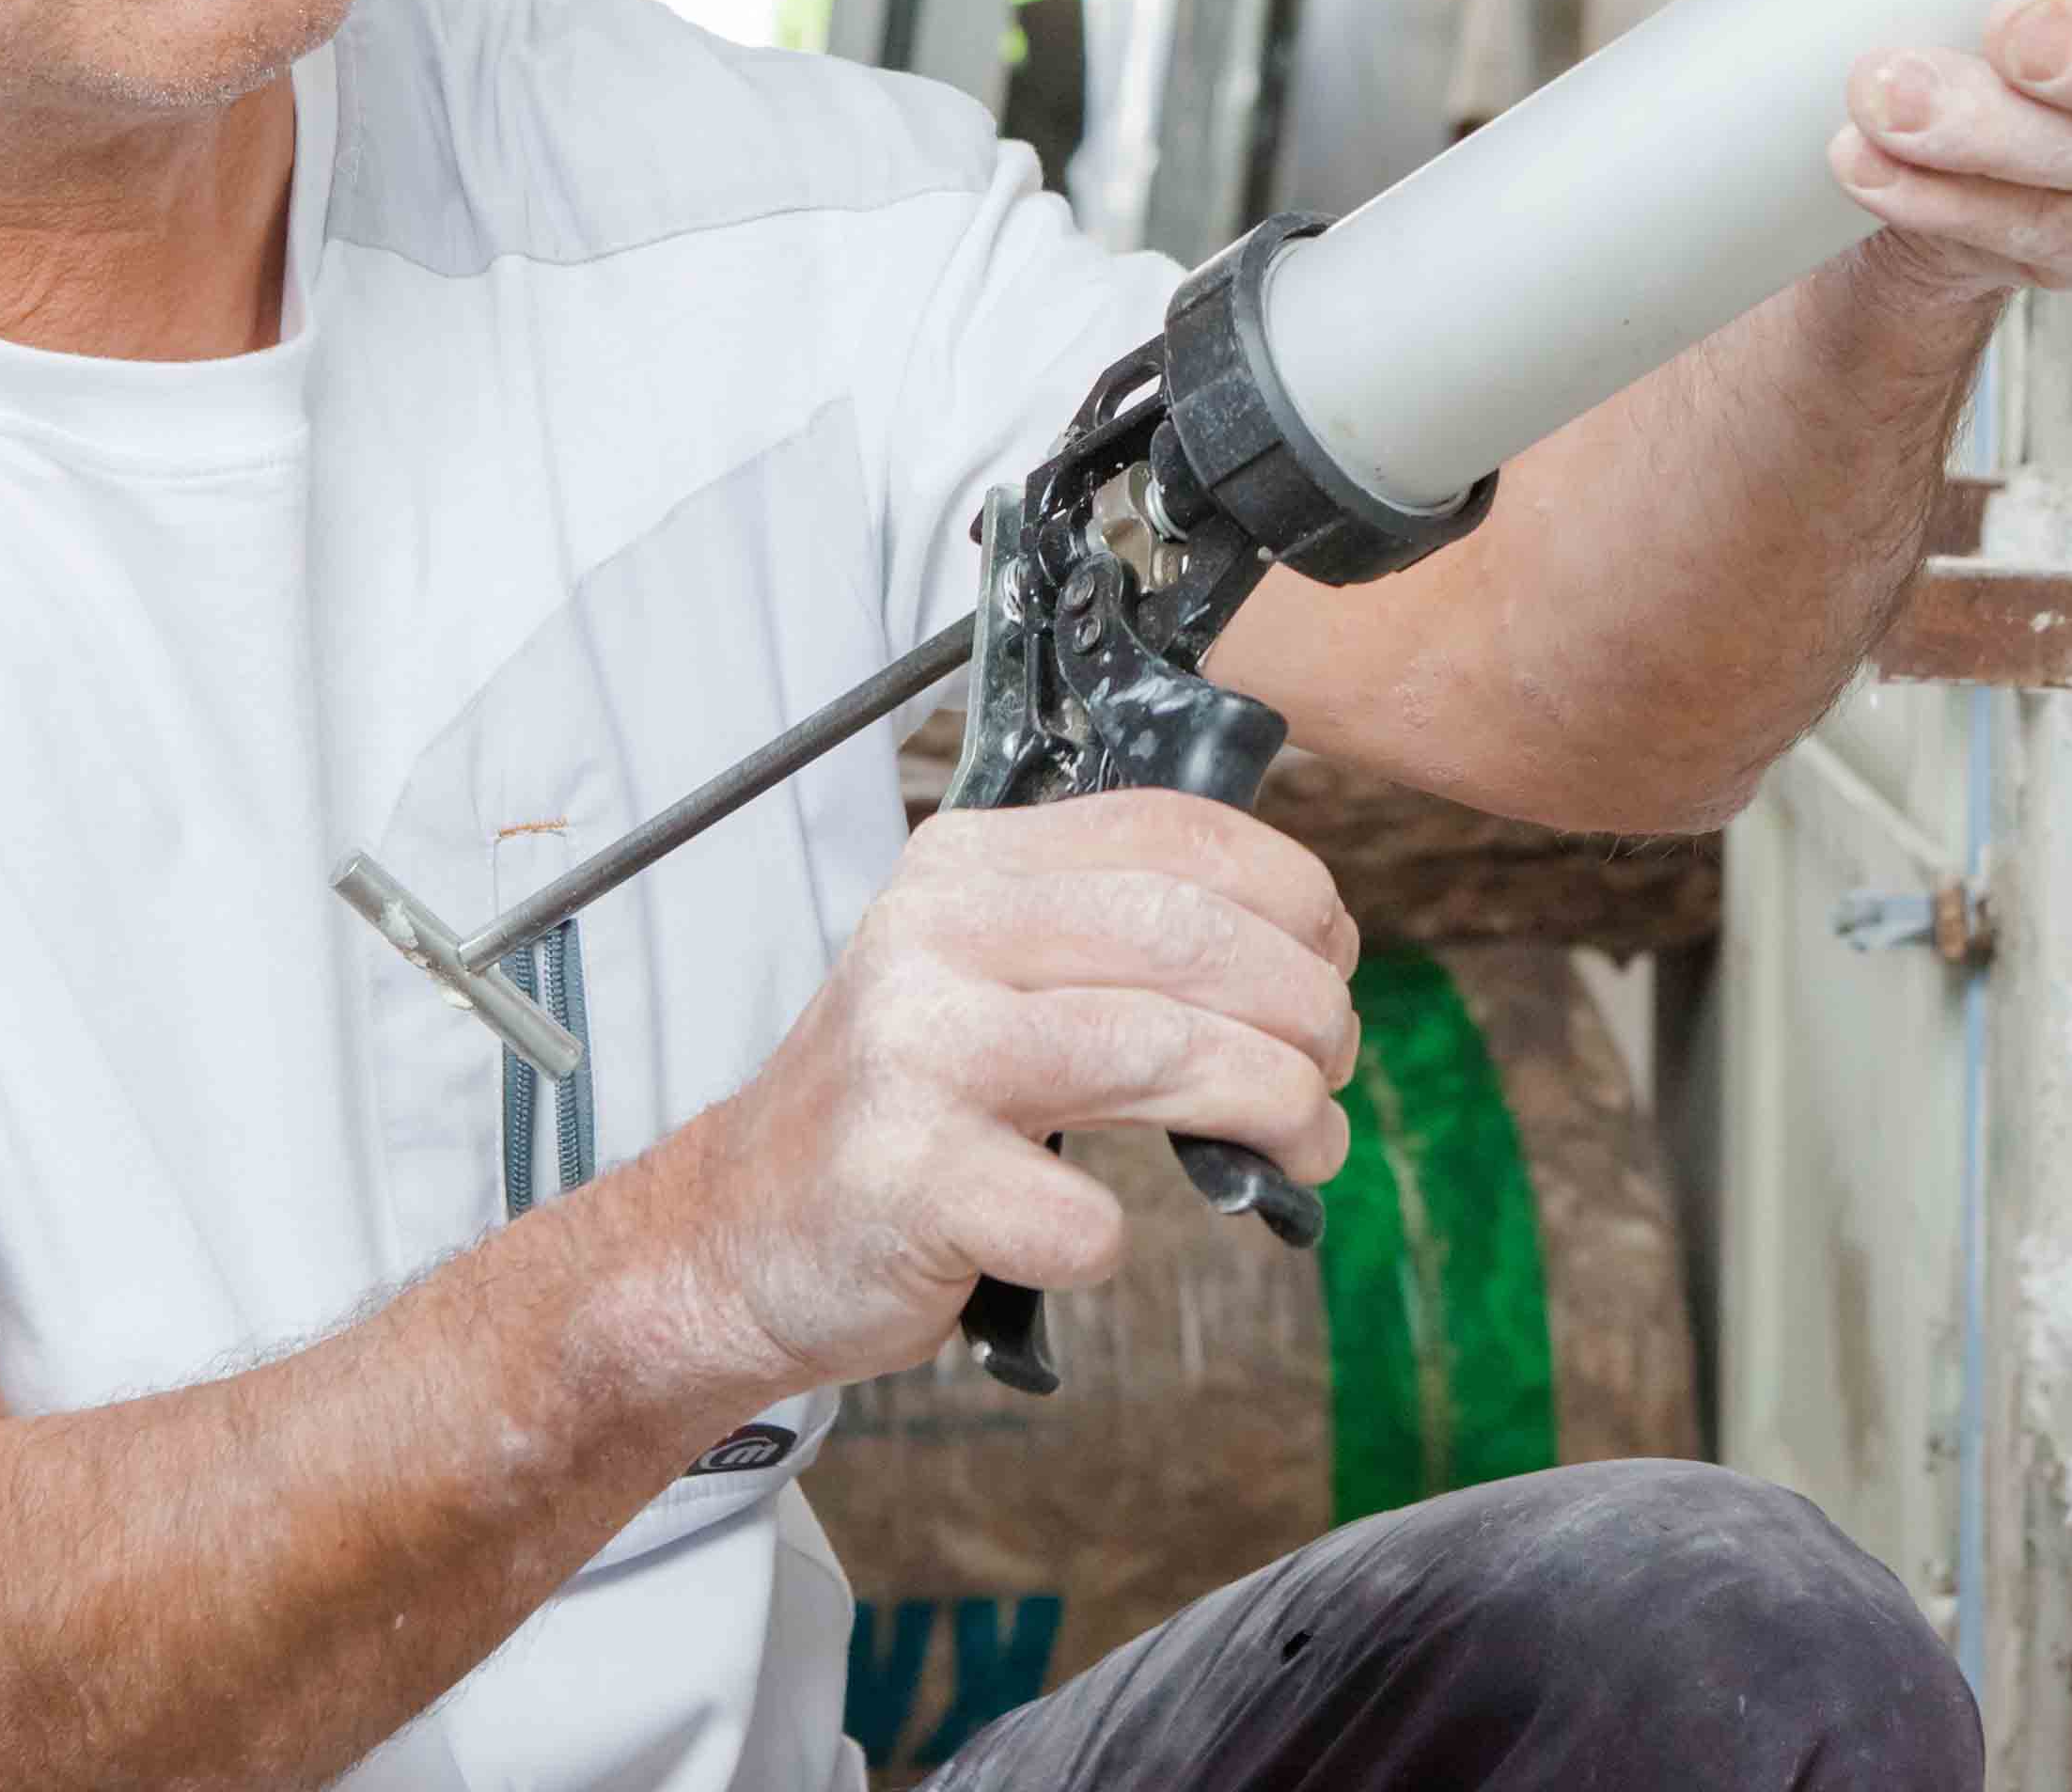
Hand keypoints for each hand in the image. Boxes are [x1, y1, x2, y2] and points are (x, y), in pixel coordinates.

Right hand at [662, 792, 1358, 1389]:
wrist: (737, 1231)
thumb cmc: (899, 1104)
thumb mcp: (978, 967)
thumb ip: (1107, 929)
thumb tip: (1306, 939)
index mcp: (965, 864)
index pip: (1173, 833)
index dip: (1293, 893)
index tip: (1335, 957)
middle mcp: (935, 937)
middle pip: (1190, 938)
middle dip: (1307, 1007)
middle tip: (1333, 1067)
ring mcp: (917, 1058)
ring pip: (1163, 1052)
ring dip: (1276, 1107)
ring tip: (1306, 1145)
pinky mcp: (910, 1184)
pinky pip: (1084, 1215)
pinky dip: (1121, 1238)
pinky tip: (1096, 1236)